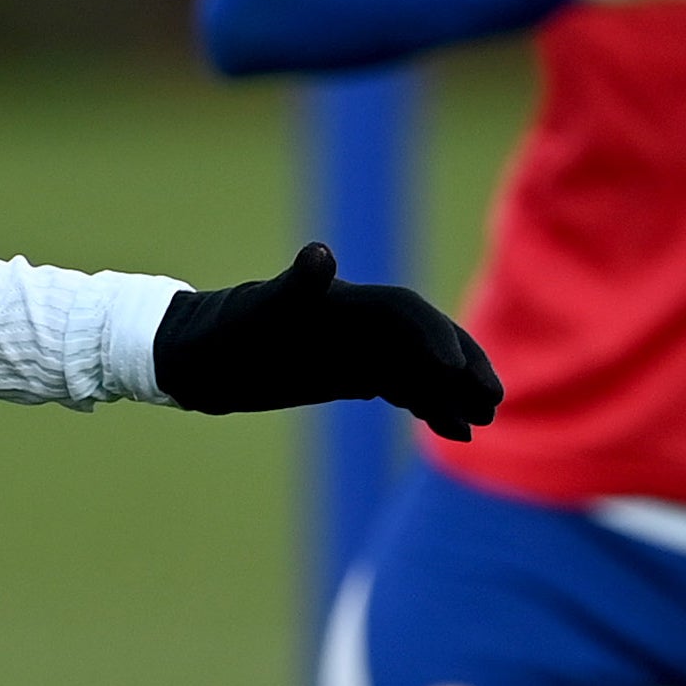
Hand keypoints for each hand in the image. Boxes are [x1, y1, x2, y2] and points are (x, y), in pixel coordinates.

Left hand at [155, 243, 503, 442]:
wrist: (194, 357)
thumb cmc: (222, 332)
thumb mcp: (258, 315)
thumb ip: (296, 286)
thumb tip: (321, 255)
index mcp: (344, 302)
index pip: (405, 314)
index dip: (433, 337)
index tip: (450, 371)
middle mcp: (358, 323)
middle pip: (426, 340)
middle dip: (461, 367)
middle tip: (490, 400)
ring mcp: (357, 350)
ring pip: (419, 369)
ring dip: (451, 393)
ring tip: (479, 423)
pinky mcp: (351, 374)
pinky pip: (401, 388)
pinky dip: (428, 406)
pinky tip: (451, 430)